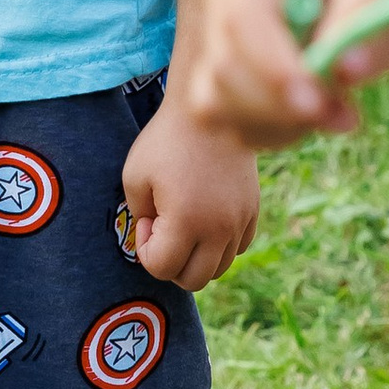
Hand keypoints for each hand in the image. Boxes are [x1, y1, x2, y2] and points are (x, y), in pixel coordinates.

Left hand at [122, 91, 261, 289]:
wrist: (211, 109)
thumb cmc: (166, 141)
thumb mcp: (135, 177)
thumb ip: (139, 217)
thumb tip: (155, 240)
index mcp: (187, 221)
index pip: (162, 268)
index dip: (146, 250)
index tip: (147, 219)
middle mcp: (219, 228)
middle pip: (194, 280)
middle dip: (171, 264)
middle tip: (163, 229)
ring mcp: (240, 221)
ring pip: (219, 268)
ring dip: (196, 257)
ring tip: (184, 224)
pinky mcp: (253, 211)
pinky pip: (237, 248)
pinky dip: (219, 244)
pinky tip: (205, 216)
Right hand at [187, 0, 388, 145]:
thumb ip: (365, 22)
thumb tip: (345, 72)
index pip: (242, 15)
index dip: (270, 67)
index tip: (316, 105)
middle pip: (225, 65)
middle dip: (279, 105)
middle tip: (348, 118)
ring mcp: (223, 32)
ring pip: (216, 101)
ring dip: (276, 124)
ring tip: (342, 114)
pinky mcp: (230, 70)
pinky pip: (228, 121)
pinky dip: (274, 132)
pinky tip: (322, 115)